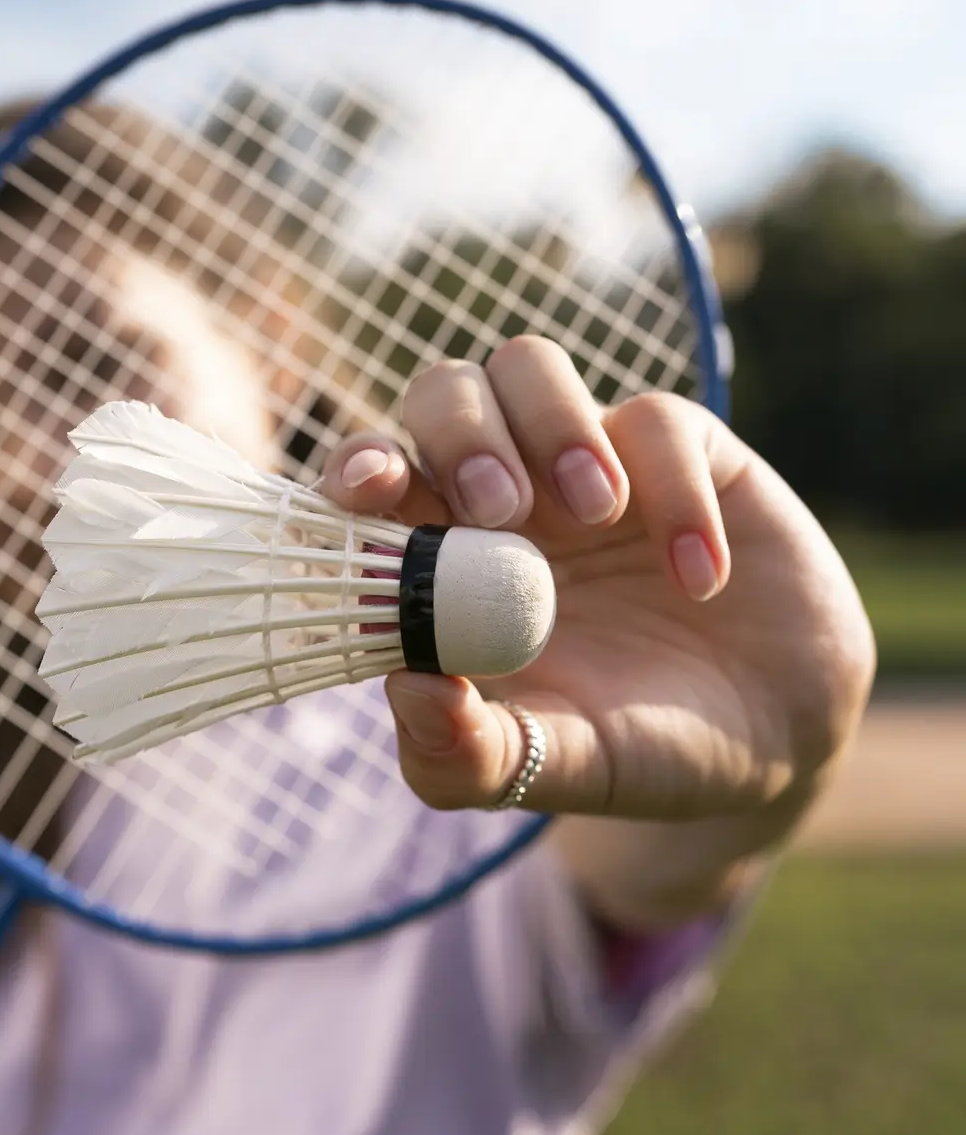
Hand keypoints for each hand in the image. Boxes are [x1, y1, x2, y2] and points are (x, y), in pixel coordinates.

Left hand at [322, 338, 874, 825]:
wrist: (778, 740)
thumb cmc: (642, 750)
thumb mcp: (556, 768)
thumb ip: (470, 755)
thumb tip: (407, 691)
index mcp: (448, 564)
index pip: (372, 486)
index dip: (355, 470)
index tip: (367, 492)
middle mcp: (506, 498)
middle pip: (440, 395)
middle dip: (458, 434)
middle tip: (501, 508)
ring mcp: (590, 463)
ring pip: (527, 367)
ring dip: (549, 425)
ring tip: (596, 515)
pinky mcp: (683, 449)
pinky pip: (656, 419)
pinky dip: (674, 492)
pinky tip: (698, 581)